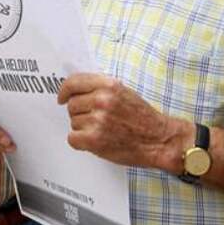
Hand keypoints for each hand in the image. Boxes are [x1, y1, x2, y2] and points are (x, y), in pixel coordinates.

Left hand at [58, 72, 191, 172]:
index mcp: (109, 85)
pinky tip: (96, 141)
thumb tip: (74, 90)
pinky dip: (81, 142)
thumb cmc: (143, 118)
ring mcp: (98, 120)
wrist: (161, 140)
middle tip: (97, 120)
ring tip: (103, 131)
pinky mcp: (95, 139)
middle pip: (72, 104)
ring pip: (73, 122)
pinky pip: (72, 138)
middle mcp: (102, 100)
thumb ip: (100, 88)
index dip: (65, 91)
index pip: (74, 82)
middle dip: (80, 113)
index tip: (62, 98)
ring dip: (83, 128)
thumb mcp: (124, 93)